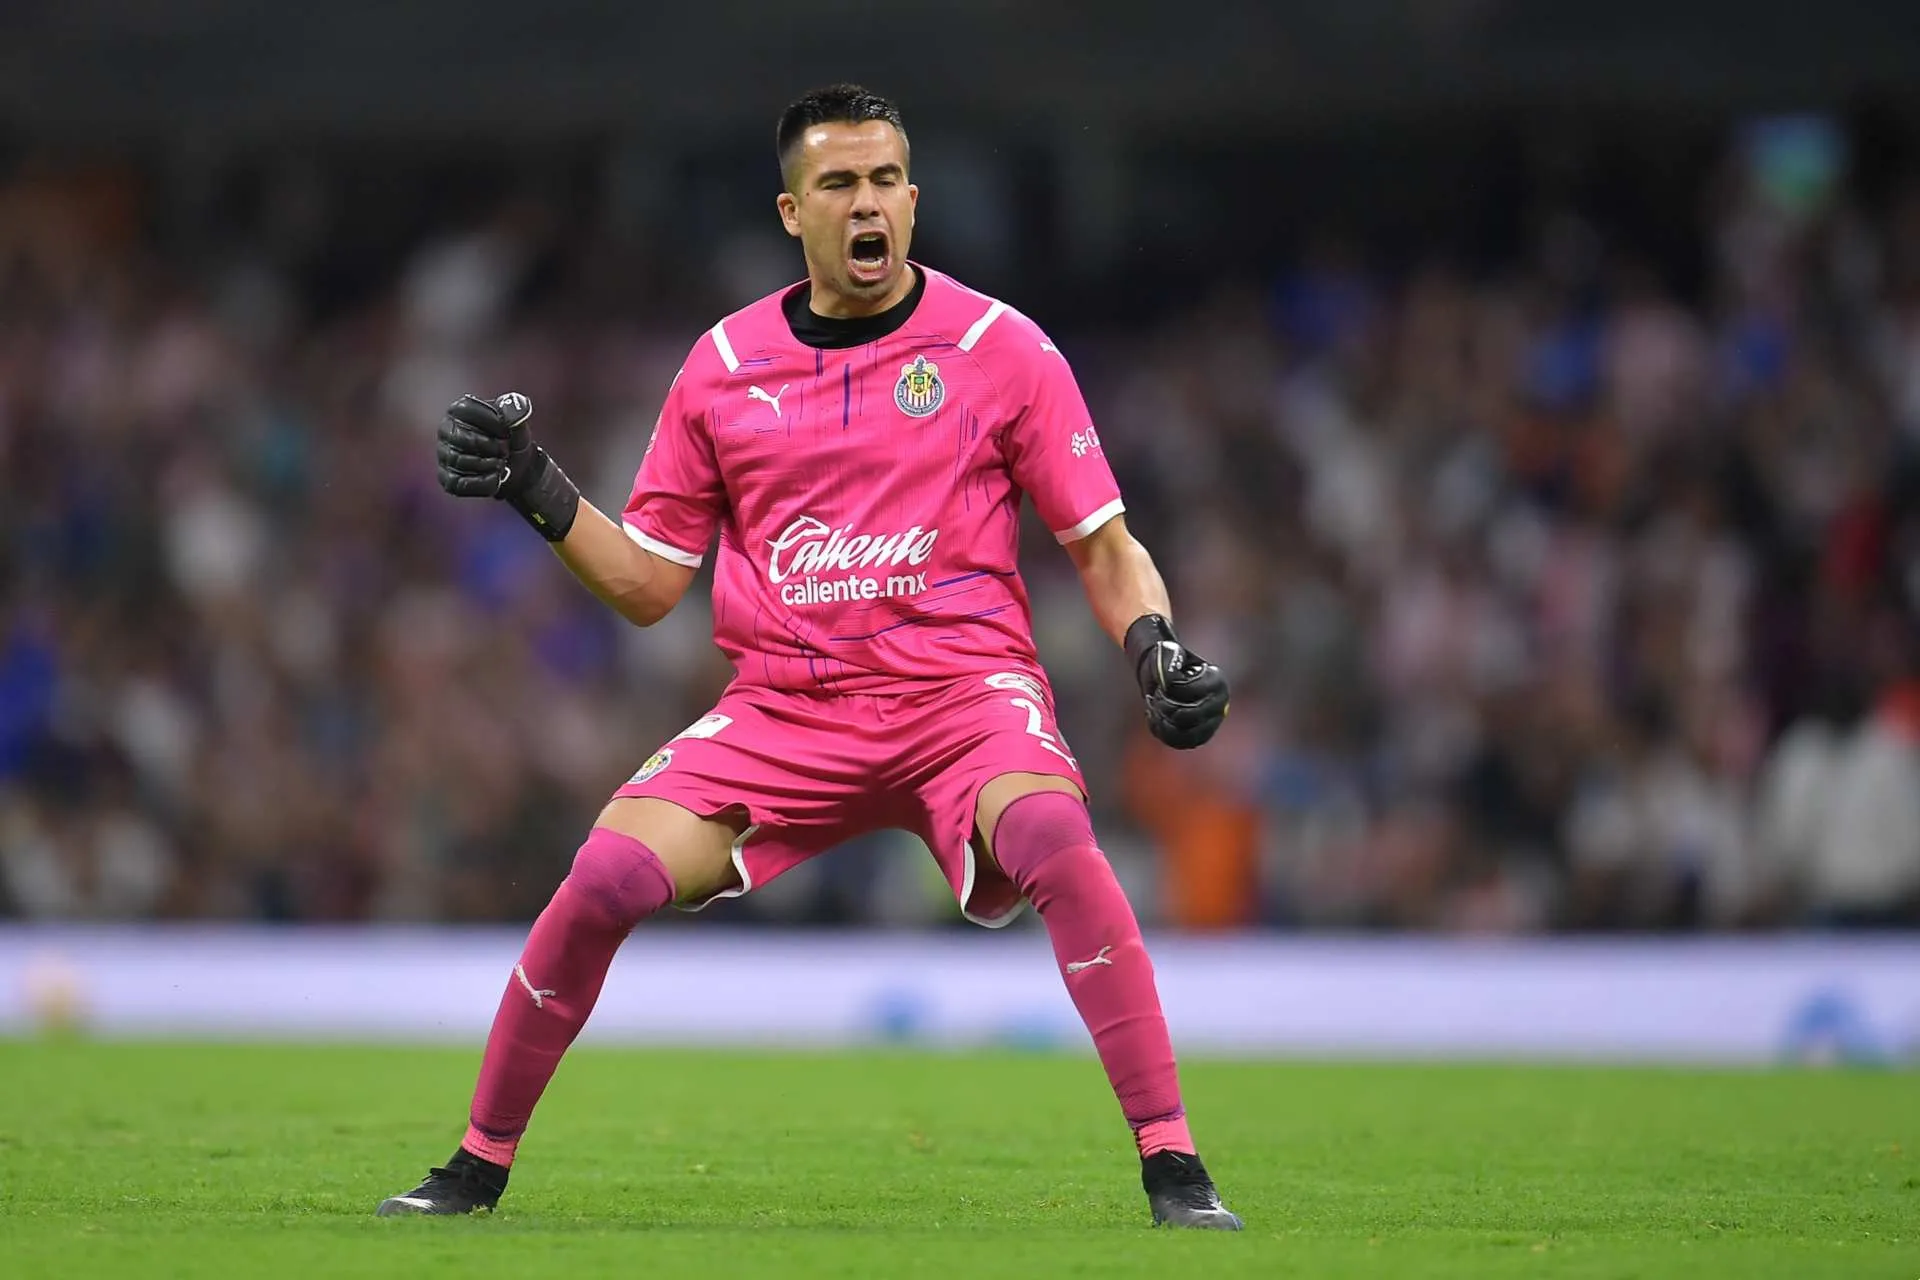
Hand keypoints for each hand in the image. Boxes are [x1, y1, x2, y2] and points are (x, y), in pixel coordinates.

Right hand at [434, 391, 579, 540]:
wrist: (517, 468)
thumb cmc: (512, 441)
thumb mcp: (518, 424)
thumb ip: (516, 412)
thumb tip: (513, 405)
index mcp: (459, 410)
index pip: (466, 410)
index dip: (492, 423)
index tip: (506, 432)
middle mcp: (446, 431)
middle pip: (461, 438)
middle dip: (489, 447)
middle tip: (504, 451)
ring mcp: (444, 455)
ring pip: (459, 461)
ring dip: (488, 465)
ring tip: (501, 464)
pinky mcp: (447, 479)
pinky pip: (459, 484)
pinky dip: (483, 483)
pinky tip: (495, 479)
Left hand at [1125, 614, 1229, 749]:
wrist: (1165, 679)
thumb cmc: (1168, 663)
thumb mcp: (1165, 653)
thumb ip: (1167, 660)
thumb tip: (1168, 681)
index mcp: (1216, 681)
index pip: (1189, 691)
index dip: (1170, 689)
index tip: (1163, 684)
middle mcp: (1220, 704)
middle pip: (1189, 716)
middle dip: (1166, 707)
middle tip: (1157, 697)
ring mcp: (1212, 723)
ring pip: (1185, 733)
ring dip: (1163, 721)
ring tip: (1155, 708)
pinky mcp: (1201, 736)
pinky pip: (1181, 742)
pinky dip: (1164, 732)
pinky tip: (1156, 718)